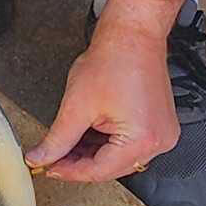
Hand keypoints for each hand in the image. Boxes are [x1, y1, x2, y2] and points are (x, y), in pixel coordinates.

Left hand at [38, 9, 178, 182]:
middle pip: (111, 168)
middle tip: (54, 158)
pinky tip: (88, 136)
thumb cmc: (115, 59)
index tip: (48, 167)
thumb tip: (41, 157)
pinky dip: (107, 144)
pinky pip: (130, 146)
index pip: (99, 171)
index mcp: (142, 140)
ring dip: (92, 154)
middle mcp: (159, 142)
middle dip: (80, 163)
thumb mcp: (77, 105)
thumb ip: (57, 139)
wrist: (133, 34)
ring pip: (119, 159)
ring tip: (68, 145)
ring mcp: (163, 134)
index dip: (69, 171)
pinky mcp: (159, 126)